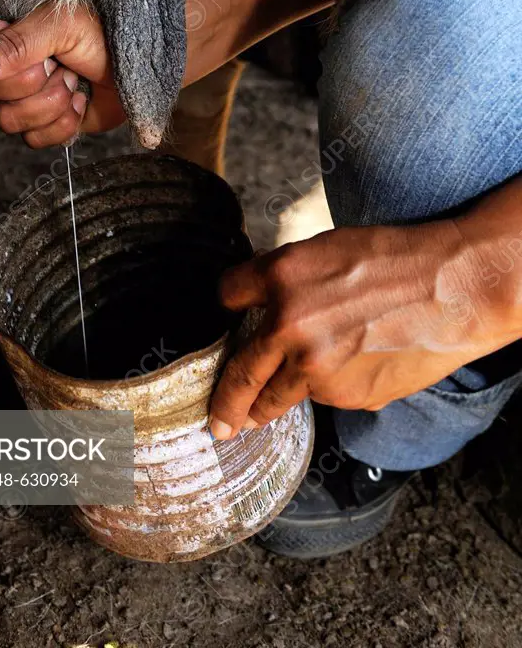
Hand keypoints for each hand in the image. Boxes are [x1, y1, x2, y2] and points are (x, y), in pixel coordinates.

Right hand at [0, 0, 124, 146]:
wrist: (145, 62)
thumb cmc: (107, 30)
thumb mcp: (62, 26)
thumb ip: (16, 44)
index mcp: (2, 20)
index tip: (24, 42)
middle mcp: (4, 58)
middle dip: (30, 80)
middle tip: (60, 62)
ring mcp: (21, 92)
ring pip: (6, 119)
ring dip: (50, 103)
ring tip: (74, 80)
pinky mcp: (43, 120)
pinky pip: (32, 139)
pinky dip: (63, 123)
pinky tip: (81, 100)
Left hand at [208, 219, 510, 439]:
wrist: (452, 289)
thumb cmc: (395, 260)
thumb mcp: (327, 249)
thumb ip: (287, 279)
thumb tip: (261, 303)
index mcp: (280, 278)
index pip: (227, 295)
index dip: (228, 304)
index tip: (227, 316)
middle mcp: (288, 326)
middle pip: (238, 374)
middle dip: (225, 403)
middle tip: (218, 422)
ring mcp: (317, 367)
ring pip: (279, 396)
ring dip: (267, 407)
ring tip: (257, 416)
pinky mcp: (347, 394)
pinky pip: (324, 397)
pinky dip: (327, 391)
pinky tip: (351, 372)